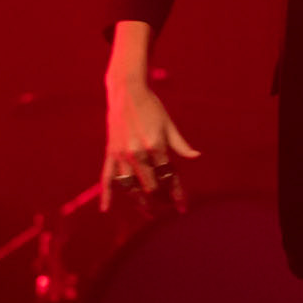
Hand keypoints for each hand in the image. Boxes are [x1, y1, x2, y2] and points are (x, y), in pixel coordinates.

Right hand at [100, 78, 199, 212]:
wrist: (127, 90)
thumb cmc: (151, 106)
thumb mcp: (169, 124)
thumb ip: (180, 143)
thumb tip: (196, 156)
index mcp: (156, 146)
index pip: (169, 177)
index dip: (177, 195)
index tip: (182, 208)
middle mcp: (139, 154)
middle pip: (151, 186)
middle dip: (161, 200)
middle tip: (167, 207)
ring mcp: (122, 155)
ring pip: (131, 187)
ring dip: (140, 202)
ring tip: (148, 212)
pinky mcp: (111, 153)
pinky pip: (106, 177)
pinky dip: (106, 194)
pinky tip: (105, 209)